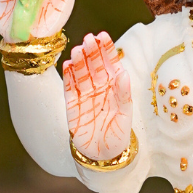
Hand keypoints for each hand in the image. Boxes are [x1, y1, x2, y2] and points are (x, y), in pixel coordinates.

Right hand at [63, 32, 131, 163]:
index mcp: (115, 88)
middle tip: (88, 39)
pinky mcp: (72, 106)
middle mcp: (100, 88)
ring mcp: (85, 96)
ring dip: (79, 61)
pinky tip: (67, 65)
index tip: (102, 36)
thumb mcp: (125, 115)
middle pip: (95, 66)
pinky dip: (68, 77)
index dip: (106, 50)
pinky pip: (69, 88)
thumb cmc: (118, 136)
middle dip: (92, 52)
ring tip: (78, 50)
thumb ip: (124, 95)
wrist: (103, 157)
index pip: (111, 64)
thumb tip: (124, 74)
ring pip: (81, 74)